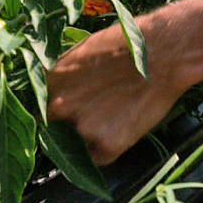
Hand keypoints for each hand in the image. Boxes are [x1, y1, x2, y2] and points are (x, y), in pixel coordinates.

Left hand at [46, 22, 186, 165]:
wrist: (164, 52)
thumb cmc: (126, 44)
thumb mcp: (82, 53)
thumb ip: (64, 78)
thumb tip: (56, 95)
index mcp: (47, 81)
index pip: (38, 108)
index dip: (53, 113)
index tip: (63, 115)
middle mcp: (57, 107)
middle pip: (52, 130)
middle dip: (67, 128)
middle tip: (92, 117)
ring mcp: (81, 128)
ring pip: (76, 146)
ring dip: (90, 138)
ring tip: (115, 116)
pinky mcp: (107, 146)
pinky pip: (100, 158)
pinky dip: (110, 148)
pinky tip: (125, 126)